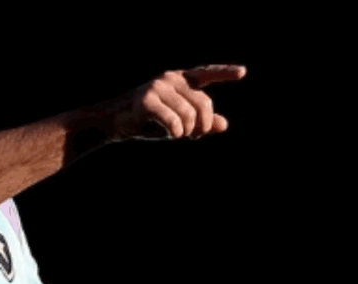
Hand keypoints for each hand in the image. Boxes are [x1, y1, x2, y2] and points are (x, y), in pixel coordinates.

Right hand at [107, 64, 246, 141]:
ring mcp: (158, 87)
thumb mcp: (178, 123)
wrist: (115, 122)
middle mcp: (171, 78)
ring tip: (177, 134)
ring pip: (189, 114)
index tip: (242, 72)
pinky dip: (175, 132)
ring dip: (186, 132)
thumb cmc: (148, 121)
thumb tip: (223, 125)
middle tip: (193, 136)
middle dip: (203, 125)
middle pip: (204, 103)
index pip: (206, 74)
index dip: (224, 72)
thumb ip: (201, 122)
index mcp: (180, 80)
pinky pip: (173, 121)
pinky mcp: (147, 100)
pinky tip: (171, 134)